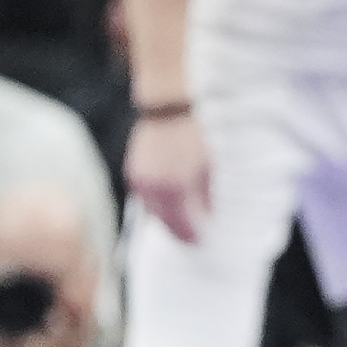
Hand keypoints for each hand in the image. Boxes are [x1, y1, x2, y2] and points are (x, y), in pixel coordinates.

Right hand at [127, 109, 211, 241]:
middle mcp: (153, 186)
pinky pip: (146, 194)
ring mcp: (140, 177)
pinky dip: (158, 200)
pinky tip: (171, 198)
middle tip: (194, 234)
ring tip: (184, 217)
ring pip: (152, 207)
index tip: (203, 241)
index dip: (193, 236)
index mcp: (175, 189)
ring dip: (166, 214)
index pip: (181, 225)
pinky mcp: (135, 167)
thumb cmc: (198, 132)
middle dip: (178, 228)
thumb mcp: (212, 165)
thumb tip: (208, 211)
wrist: (171, 105)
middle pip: (163, 220)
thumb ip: (207, 192)